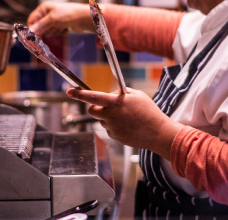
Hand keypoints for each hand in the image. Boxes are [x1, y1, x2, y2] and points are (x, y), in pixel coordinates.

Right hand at [27, 2, 94, 36]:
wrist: (85, 18)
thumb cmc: (68, 14)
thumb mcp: (52, 20)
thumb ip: (40, 26)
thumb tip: (28, 33)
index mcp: (43, 8)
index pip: (32, 20)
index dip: (32, 29)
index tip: (33, 38)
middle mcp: (47, 14)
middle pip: (39, 27)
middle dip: (43, 32)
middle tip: (49, 35)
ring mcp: (53, 20)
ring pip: (46, 31)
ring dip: (52, 33)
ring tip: (61, 29)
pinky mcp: (59, 26)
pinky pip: (53, 33)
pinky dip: (57, 34)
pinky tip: (65, 30)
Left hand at [66, 88, 182, 157]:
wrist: (158, 133)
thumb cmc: (149, 111)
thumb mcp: (137, 95)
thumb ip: (120, 93)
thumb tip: (110, 94)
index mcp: (116, 103)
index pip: (93, 97)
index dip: (80, 94)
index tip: (69, 91)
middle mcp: (111, 116)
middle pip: (92, 110)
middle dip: (95, 107)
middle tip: (106, 105)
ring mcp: (112, 127)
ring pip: (102, 119)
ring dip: (108, 116)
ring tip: (126, 117)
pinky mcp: (114, 137)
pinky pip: (109, 128)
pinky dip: (115, 126)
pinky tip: (128, 125)